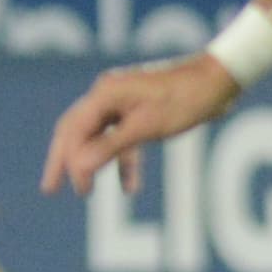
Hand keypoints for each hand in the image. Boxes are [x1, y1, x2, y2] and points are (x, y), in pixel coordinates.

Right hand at [41, 53, 238, 195]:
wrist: (221, 80)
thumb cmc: (186, 99)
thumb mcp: (148, 127)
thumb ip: (112, 147)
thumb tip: (80, 167)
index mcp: (105, 93)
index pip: (73, 130)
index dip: (65, 160)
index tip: (68, 188)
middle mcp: (109, 93)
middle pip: (77, 130)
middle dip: (65, 160)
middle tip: (50, 188)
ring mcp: (124, 100)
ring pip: (98, 135)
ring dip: (93, 162)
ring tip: (86, 191)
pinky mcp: (140, 109)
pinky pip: (122, 136)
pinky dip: (123, 160)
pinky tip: (130, 186)